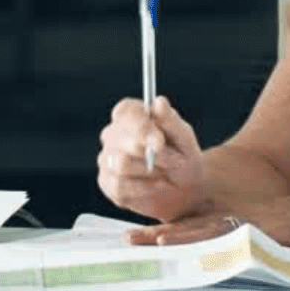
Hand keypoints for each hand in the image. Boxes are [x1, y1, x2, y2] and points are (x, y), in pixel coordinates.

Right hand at [96, 95, 205, 221]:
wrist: (183, 188)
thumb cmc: (182, 155)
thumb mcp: (183, 137)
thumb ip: (170, 120)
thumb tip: (159, 102)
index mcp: (132, 114)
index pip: (126, 111)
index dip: (142, 126)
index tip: (160, 140)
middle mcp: (113, 132)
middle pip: (123, 139)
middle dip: (153, 154)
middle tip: (172, 161)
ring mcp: (106, 157)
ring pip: (121, 164)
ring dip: (150, 172)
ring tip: (162, 173)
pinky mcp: (106, 182)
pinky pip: (119, 186)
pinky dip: (144, 188)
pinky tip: (154, 185)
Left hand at [128, 190, 289, 249]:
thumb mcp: (272, 239)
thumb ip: (249, 244)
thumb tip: (231, 256)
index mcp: (235, 222)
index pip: (195, 229)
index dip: (168, 233)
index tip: (141, 239)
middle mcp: (234, 219)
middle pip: (188, 227)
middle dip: (157, 234)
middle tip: (127, 239)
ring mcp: (243, 222)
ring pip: (198, 229)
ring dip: (169, 236)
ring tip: (141, 240)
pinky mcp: (255, 228)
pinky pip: (222, 234)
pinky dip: (198, 238)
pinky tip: (179, 241)